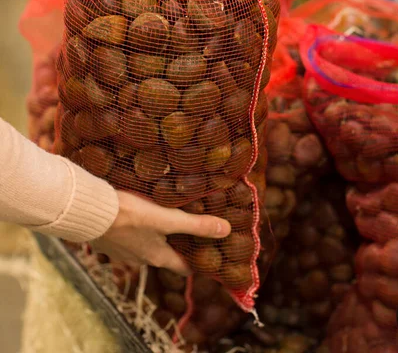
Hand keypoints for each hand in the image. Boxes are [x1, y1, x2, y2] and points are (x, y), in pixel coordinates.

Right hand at [92, 191, 230, 275]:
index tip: (208, 252)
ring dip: (154, 234)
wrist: (89, 212)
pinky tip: (136, 213)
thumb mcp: (166, 219)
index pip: (184, 267)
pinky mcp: (108, 239)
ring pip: (144, 244)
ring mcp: (122, 251)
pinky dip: (135, 228)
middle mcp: (140, 259)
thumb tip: (226, 230)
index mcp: (157, 257)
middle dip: (177, 244)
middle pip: (165, 255)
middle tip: (189, 228)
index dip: (197, 261)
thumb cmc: (130, 216)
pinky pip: (127, 236)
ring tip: (163, 216)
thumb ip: (196, 225)